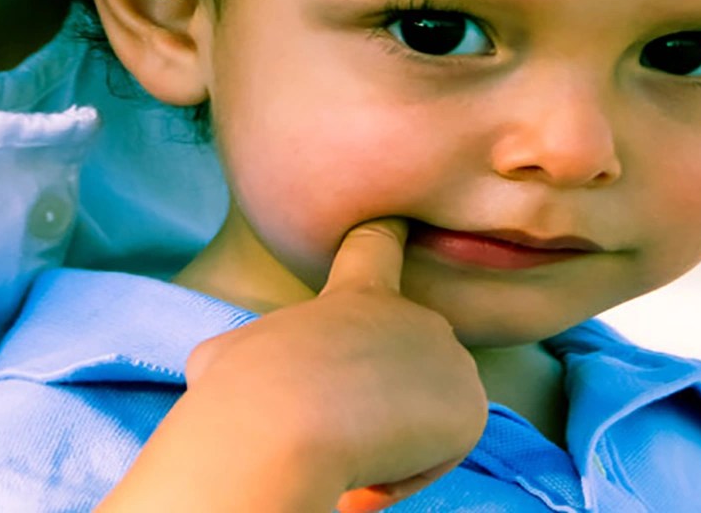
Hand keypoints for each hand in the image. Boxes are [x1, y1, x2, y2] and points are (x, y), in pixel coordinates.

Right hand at [179, 218, 488, 510]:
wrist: (281, 422)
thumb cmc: (244, 387)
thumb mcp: (229, 356)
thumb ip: (256, 356)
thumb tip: (240, 379)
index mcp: (355, 296)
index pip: (376, 248)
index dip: (385, 238)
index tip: (398, 223)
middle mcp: (413, 317)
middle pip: (407, 362)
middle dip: (376, 403)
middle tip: (332, 434)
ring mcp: (450, 360)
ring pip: (418, 416)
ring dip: (386, 442)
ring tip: (342, 457)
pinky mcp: (471, 409)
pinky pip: (436, 455)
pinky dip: (401, 476)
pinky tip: (365, 476)